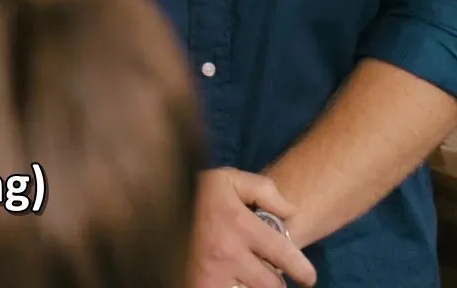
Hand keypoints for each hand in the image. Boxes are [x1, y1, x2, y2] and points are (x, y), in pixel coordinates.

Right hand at [190, 168, 317, 287]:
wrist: (148, 202)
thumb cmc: (192, 192)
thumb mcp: (228, 179)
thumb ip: (264, 190)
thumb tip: (292, 210)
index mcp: (239, 225)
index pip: (284, 255)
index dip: (303, 270)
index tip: (308, 277)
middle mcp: (226, 254)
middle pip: (271, 286)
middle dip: (275, 282)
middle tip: (271, 276)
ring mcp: (209, 275)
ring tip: (247, 277)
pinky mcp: (194, 284)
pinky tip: (230, 280)